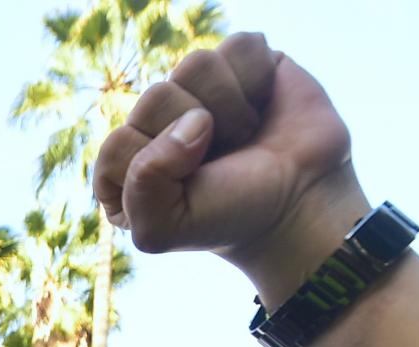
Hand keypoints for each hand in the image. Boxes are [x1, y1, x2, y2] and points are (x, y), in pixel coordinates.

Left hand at [92, 33, 364, 300]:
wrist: (301, 202)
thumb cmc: (230, 216)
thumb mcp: (164, 230)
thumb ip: (141, 187)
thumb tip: (192, 119)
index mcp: (126, 166)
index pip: (117, 145)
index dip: (157, 168)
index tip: (189, 188)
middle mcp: (157, 121)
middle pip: (154, 96)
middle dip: (196, 136)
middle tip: (222, 159)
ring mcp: (199, 87)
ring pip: (196, 64)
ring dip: (229, 108)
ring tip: (244, 135)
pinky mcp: (242, 63)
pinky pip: (240, 45)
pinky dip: (257, 80)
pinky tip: (263, 106)